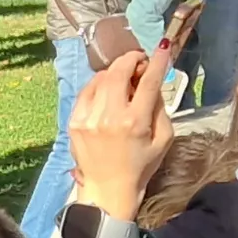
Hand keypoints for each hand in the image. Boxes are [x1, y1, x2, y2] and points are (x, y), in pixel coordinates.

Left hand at [62, 48, 174, 224]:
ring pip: (100, 79)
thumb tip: (152, 83)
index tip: (163, 47)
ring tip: (124, 78)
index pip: (148, 82)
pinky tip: (106, 90)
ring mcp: (88, 118)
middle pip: (118, 72)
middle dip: (131, 60)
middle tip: (139, 62)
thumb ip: (159, 108)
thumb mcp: (163, 140)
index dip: (157, 61)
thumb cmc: (140, 166)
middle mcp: (109, 117)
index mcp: (134, 122)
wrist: (108, 190)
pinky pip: (86, 92)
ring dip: (114, 72)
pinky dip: (98, 85)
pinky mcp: (74, 122)